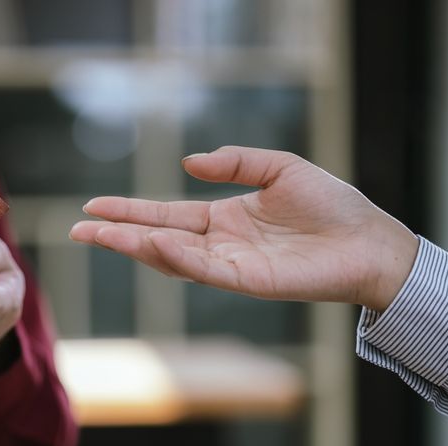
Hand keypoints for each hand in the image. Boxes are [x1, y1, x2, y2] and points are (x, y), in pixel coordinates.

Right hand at [71, 146, 419, 310]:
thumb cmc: (332, 206)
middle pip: (157, 238)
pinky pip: (205, 271)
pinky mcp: (248, 281)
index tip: (93, 207)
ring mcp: (231, 266)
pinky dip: (177, 258)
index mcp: (224, 219)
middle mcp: (220, 245)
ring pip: (172, 258)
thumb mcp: (280, 168)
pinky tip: (152, 243)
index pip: (166, 215)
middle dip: (117, 234)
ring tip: (101, 234)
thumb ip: (236, 162)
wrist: (370, 241)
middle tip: (77, 229)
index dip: (130, 212)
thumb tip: (188, 163)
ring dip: (135, 246)